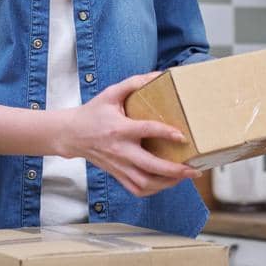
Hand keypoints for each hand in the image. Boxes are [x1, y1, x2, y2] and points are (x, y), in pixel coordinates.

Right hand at [63, 71, 199, 197]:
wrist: (71, 134)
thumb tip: (157, 75)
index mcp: (119, 129)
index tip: (183, 136)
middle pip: (150, 166)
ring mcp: (118, 166)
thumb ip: (133, 83)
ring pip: (145, 182)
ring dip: (167, 183)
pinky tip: (166, 183)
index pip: (146, 131)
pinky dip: (154, 190)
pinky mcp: (116, 174)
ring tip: (184, 176)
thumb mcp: (110, 93)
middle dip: (174, 170)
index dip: (166, 133)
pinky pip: (137, 189)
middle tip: (193, 169)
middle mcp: (120, 150)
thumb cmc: (93, 113)